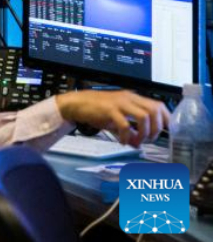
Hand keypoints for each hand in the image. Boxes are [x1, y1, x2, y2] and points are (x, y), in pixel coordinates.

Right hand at [55, 89, 169, 146]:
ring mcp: (119, 103)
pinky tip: (124, 142)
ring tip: (137, 141)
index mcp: (133, 98)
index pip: (158, 105)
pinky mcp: (109, 110)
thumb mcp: (116, 117)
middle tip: (149, 139)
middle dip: (156, 128)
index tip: (165, 132)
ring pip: (144, 116)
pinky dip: (127, 136)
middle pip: (155, 110)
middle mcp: (129, 98)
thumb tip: (138, 143)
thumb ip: (129, 128)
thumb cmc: (96, 109)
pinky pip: (124, 124)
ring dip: (144, 133)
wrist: (76, 104)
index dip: (165, 119)